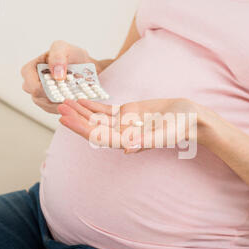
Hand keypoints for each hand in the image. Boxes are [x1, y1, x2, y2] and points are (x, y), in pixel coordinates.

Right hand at [20, 40, 91, 113]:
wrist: (83, 65)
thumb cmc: (70, 55)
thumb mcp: (64, 48)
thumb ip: (58, 56)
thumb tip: (57, 74)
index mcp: (30, 70)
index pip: (30, 85)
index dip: (44, 88)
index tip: (60, 83)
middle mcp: (33, 84)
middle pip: (38, 98)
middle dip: (54, 96)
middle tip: (70, 91)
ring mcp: (41, 96)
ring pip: (47, 106)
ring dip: (62, 102)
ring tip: (74, 95)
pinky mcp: (51, 105)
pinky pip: (55, 110)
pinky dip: (66, 106)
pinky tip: (74, 99)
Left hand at [57, 98, 206, 154]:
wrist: (189, 117)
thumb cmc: (181, 127)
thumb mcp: (166, 133)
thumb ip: (148, 142)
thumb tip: (128, 150)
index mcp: (129, 141)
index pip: (99, 136)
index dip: (81, 128)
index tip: (66, 119)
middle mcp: (122, 134)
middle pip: (94, 127)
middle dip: (76, 118)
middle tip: (59, 108)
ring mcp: (123, 123)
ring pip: (97, 118)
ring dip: (81, 111)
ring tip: (64, 101)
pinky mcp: (127, 112)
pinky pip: (106, 110)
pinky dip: (93, 105)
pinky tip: (80, 98)